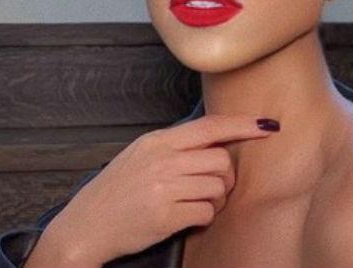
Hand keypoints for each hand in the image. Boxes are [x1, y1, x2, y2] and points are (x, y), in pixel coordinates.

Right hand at [41, 114, 278, 264]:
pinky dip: (203, 217)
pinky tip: (186, 217)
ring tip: (195, 203)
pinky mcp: (165, 217)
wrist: (85, 227)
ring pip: (218, 187)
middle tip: (212, 187)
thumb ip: (174, 145)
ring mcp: (163, 188)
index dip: (243, 124)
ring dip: (216, 199)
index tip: (267, 125)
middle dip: (226, 177)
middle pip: (222, 160)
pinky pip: (206, 213)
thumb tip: (215, 138)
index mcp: (157, 141)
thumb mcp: (140, 155)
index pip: (210, 126)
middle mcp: (162, 160)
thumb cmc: (115, 191)